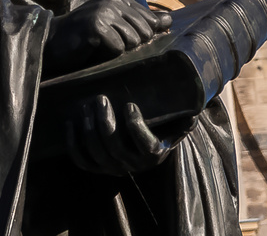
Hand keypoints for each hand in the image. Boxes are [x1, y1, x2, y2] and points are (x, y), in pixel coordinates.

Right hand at [44, 0, 171, 76]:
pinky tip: (92, 49)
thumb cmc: (84, 37)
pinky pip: (118, 49)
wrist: (52, 41)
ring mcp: (104, 11)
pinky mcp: (96, 25)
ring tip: (100, 45)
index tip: (118, 37)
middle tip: (107, 43)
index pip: (151, 22)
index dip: (140, 37)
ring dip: (117, 50)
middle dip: (129, 45)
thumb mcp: (115, 26)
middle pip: (145, 33)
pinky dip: (107, 55)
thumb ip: (141, 22)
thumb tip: (169, 21)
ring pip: (133, 42)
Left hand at [64, 95, 190, 175]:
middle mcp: (134, 165)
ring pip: (97, 153)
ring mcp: (114, 168)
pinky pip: (82, 160)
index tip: (129, 105)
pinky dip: (73, 144)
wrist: (147, 141)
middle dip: (104, 123)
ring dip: (89, 129)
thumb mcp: (177, 120)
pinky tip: (70, 123)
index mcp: (155, 153)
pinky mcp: (98, 168)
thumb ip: (185, 114)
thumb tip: (196, 103)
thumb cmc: (162, 124)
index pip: (145, 146)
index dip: (136, 127)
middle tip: (99, 98)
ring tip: (86, 106)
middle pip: (115, 148)